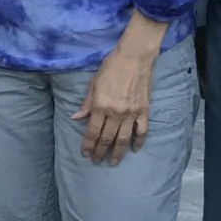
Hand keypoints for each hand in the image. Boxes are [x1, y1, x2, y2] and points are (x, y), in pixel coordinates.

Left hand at [75, 31, 160, 164]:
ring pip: (123, 138)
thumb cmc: (110, 67)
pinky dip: (138, 141)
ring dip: (118, 152)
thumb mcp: (93, 83)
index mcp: (100, 106)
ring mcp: (131, 113)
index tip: (85, 154)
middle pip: (107, 138)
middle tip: (96, 161)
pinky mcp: (143, 110)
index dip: (88, 145)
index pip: (92, 132)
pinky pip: (141, 130)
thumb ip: (86, 103)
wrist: (134, 57)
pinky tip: (135, 150)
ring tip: (113, 162)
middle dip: (100, 152)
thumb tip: (76, 118)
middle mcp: (115, 113)